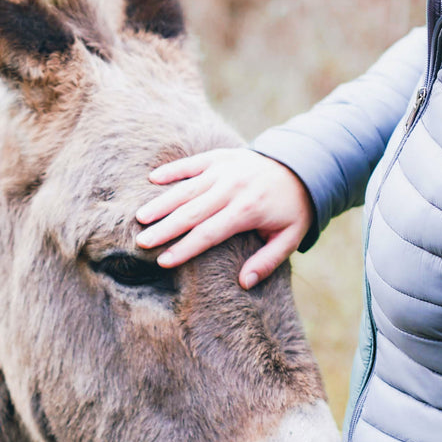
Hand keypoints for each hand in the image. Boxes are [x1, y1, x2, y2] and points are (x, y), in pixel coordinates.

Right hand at [134, 149, 314, 289]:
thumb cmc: (292, 209)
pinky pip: (191, 163)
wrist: (301, 166)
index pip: (209, 233)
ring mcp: (224, 170)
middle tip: (142, 242)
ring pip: (186, 188)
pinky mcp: (219, 157)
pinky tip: (152, 179)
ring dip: (162, 203)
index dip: (185, 248)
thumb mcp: (289, 238)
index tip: (164, 261)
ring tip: (140, 217)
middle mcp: (232, 188)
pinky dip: (172, 170)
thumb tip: (245, 283)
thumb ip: (268, 261)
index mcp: (247, 210)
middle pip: (192, 212)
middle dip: (165, 228)